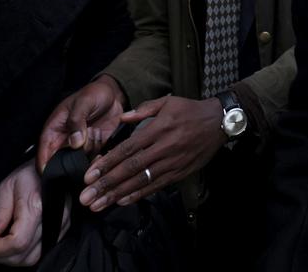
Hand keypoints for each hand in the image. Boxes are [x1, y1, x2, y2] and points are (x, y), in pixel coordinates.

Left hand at [0, 159, 67, 265]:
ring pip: (33, 258)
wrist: (54, 166)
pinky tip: (17, 241)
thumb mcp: (7, 187)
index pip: (18, 242)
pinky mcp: (63, 230)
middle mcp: (53, 219)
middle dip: (1, 255)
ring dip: (13, 257)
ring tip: (3, 243)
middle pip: (24, 255)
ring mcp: (61, 226)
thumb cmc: (30, 174)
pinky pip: (42, 252)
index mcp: (36, 206)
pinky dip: (25, 253)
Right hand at [36, 75, 125, 171]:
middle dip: (72, 161)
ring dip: (89, 150)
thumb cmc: (93, 94)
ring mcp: (79, 146)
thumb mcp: (83, 102)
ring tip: (95, 131)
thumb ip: (77, 121)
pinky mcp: (93, 147)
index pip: (44, 152)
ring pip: (79, 162)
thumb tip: (75, 143)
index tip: (50, 176)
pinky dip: (99, 153)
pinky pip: (94, 159)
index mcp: (54, 130)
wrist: (113, 94)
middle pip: (60, 163)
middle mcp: (65, 141)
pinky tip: (103, 137)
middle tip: (84, 146)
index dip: (44, 166)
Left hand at [78, 95, 223, 211]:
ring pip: (142, 181)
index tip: (89, 175)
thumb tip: (122, 118)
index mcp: (159, 129)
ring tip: (99, 204)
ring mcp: (173, 162)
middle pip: (131, 169)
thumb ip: (144, 109)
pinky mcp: (180, 172)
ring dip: (118, 194)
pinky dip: (139, 194)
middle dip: (106, 184)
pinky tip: (123, 201)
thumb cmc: (192, 110)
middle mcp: (164, 148)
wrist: (220, 121)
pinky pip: (157, 186)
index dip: (107, 164)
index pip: (128, 149)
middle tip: (86, 197)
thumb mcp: (168, 102)